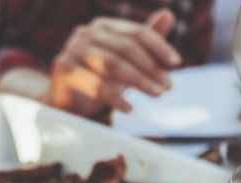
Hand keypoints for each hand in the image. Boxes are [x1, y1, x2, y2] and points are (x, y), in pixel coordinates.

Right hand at [49, 10, 180, 116]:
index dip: (159, 46)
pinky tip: (130, 108)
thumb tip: (168, 14)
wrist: (67, 102)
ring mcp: (72, 49)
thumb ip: (145, 40)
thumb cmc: (99, 78)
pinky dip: (115, 98)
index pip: (136, 33)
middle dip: (151, 68)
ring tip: (156, 94)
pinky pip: (95, 84)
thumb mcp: (126, 60)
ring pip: (113, 64)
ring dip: (138, 81)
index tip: (176, 63)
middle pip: (126, 48)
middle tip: (168, 86)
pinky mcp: (64, 69)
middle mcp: (86, 33)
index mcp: (103, 26)